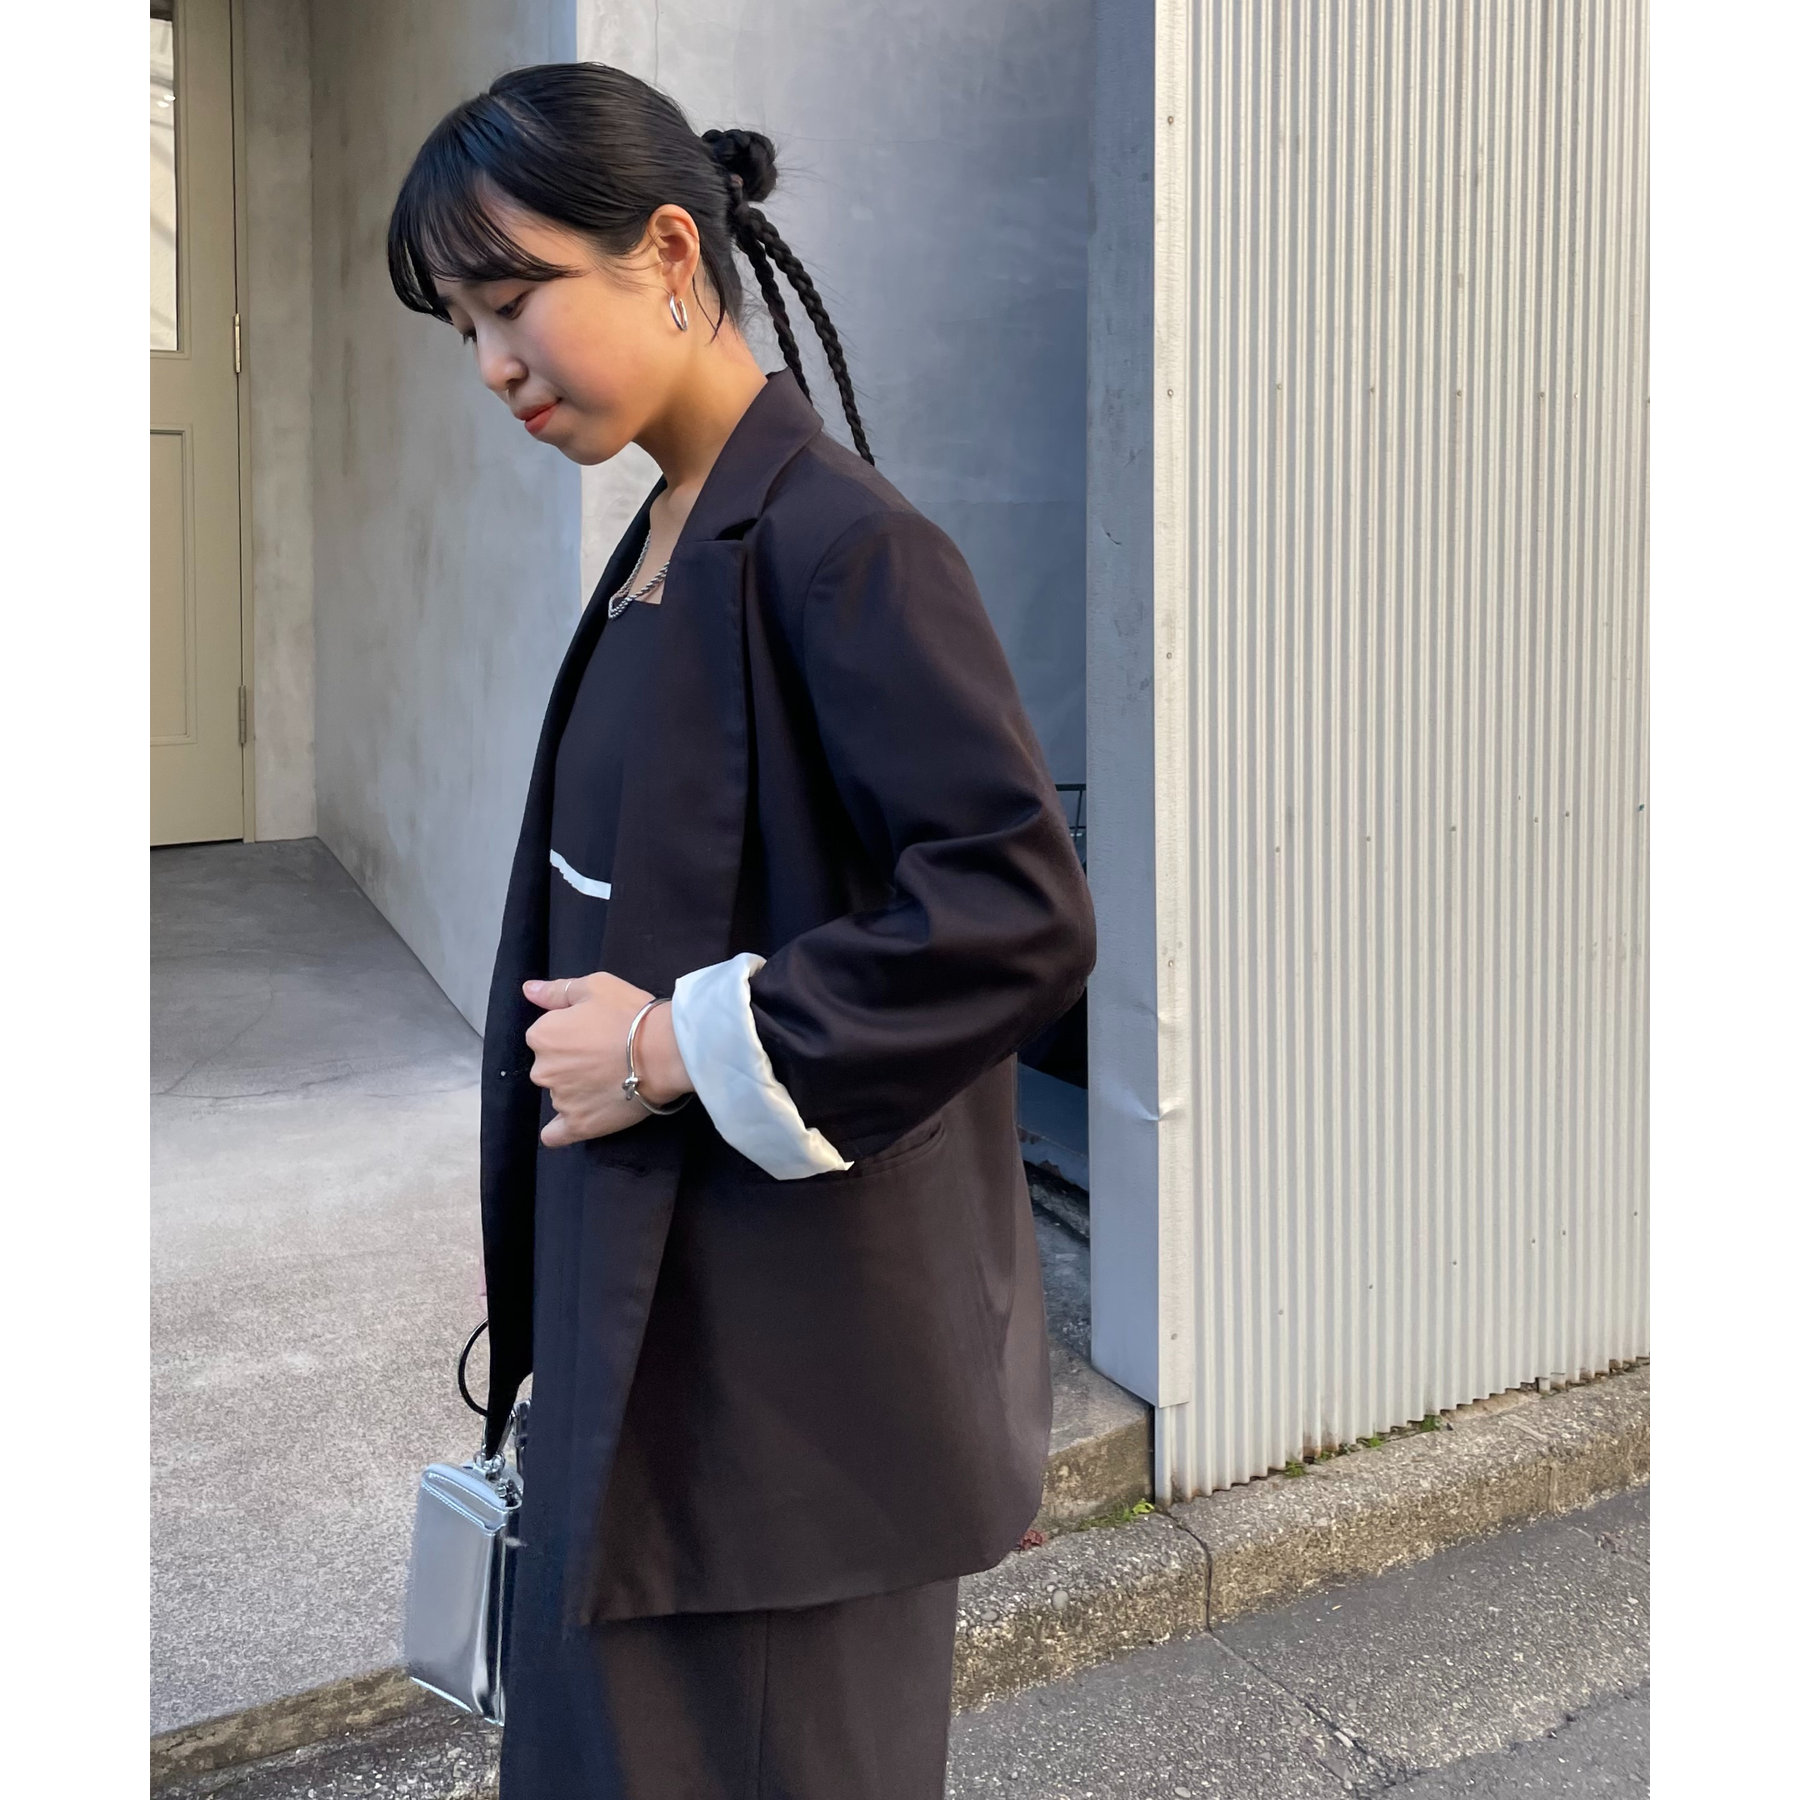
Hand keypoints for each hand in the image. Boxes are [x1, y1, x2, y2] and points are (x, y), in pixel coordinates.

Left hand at [522, 972, 694, 1148]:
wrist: (663, 1052)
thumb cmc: (630, 1015)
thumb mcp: (595, 987)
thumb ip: (556, 991)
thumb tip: (528, 990)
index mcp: (542, 1036)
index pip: (545, 1035)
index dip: (570, 1032)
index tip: (594, 1032)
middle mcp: (543, 1070)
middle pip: (551, 1066)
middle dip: (571, 1062)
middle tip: (604, 1055)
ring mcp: (560, 1100)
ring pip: (560, 1095)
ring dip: (576, 1089)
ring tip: (610, 1080)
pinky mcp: (579, 1125)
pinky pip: (557, 1134)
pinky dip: (560, 1131)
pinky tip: (573, 1121)